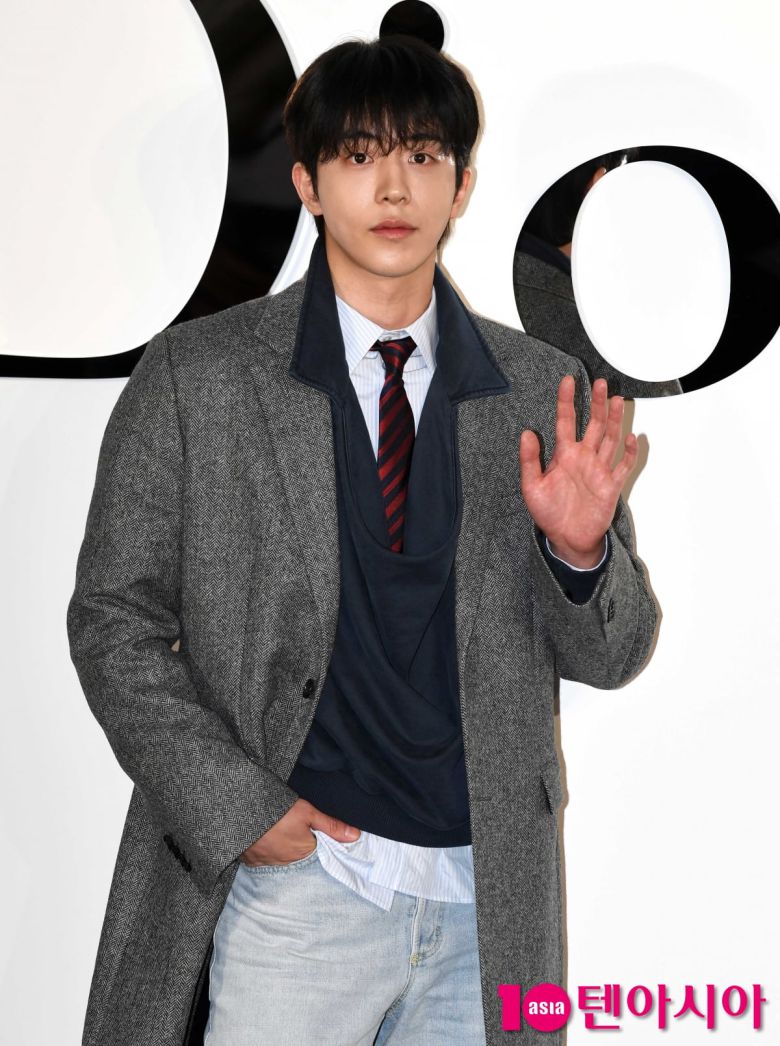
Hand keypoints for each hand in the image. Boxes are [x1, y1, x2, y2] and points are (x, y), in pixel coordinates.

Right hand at [239, 798, 360, 866]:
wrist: (240, 811)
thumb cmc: (277, 812)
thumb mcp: (308, 813)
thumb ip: (332, 826)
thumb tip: (356, 836)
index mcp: (303, 853)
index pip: (318, 854)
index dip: (319, 844)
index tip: (316, 836)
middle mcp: (285, 864)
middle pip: (299, 856)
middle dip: (299, 845)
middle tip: (294, 830)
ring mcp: (266, 864)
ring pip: (281, 858)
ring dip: (282, 849)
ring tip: (280, 833)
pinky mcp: (250, 861)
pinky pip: (264, 859)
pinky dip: (267, 850)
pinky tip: (266, 839)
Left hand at [519, 376, 637, 568]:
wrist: (567, 539)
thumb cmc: (549, 513)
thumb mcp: (532, 487)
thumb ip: (530, 460)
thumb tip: (526, 433)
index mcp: (564, 455)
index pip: (565, 421)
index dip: (566, 401)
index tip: (567, 381)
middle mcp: (583, 458)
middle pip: (593, 424)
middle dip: (596, 403)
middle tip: (600, 383)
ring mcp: (599, 470)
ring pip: (610, 438)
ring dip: (614, 420)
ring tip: (616, 399)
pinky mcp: (611, 485)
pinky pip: (624, 465)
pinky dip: (630, 453)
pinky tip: (633, 438)